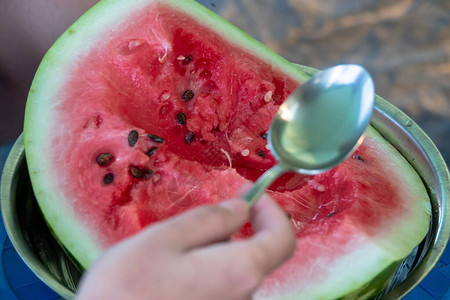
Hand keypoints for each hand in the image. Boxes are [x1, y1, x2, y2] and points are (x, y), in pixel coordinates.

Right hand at [76, 185, 295, 299]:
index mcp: (239, 271)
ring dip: (214, 253)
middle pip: (256, 255)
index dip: (272, 212)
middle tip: (197, 222)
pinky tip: (171, 277)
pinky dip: (206, 273)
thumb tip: (241, 209)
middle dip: (233, 231)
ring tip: (172, 253)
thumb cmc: (127, 287)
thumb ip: (210, 220)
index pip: (282, 239)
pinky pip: (220, 289)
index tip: (252, 196)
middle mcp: (243, 297)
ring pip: (234, 272)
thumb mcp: (165, 238)